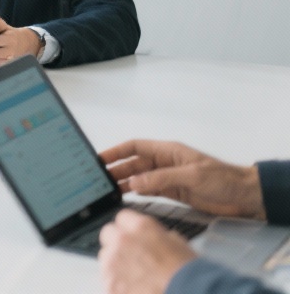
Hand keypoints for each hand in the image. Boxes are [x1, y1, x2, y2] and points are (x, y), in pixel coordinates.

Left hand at [98, 210, 195, 293]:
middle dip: (117, 243)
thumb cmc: (187, 271)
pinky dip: (117, 284)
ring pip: (105, 258)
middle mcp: (122, 241)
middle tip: (131, 255)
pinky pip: (107, 280)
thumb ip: (154, 234)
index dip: (128, 227)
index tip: (132, 235)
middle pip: (108, 234)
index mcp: (140, 227)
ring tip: (134, 276)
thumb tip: (148, 238)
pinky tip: (132, 288)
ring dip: (116, 264)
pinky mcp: (110, 284)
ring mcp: (113, 263)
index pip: (122, 217)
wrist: (187, 292)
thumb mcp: (175, 242)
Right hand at [99, 140, 265, 218]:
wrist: (244, 196)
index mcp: (168, 151)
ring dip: (124, 183)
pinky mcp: (173, 193)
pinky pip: (149, 191)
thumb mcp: (192, 176)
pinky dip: (137, 194)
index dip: (117, 151)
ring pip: (139, 178)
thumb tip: (135, 182)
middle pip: (134, 164)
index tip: (100, 158)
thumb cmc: (224, 179)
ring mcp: (168, 178)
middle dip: (116, 170)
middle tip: (99, 179)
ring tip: (108, 190)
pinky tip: (127, 198)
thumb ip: (162, 178)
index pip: (136, 147)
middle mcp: (165, 163)